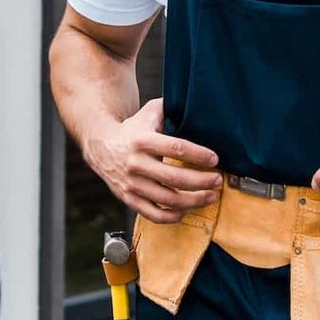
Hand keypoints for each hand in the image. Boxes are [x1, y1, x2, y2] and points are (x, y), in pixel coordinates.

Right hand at [83, 98, 220, 222]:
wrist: (101, 145)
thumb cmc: (133, 129)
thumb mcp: (149, 113)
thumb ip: (171, 108)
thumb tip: (198, 103)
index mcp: (142, 140)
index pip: (176, 148)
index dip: (198, 155)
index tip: (214, 159)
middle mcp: (135, 163)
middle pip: (174, 178)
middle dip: (202, 181)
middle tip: (217, 181)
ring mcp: (131, 183)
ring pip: (167, 199)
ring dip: (194, 200)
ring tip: (210, 196)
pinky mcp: (128, 198)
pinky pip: (153, 214)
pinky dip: (172, 216)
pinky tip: (186, 210)